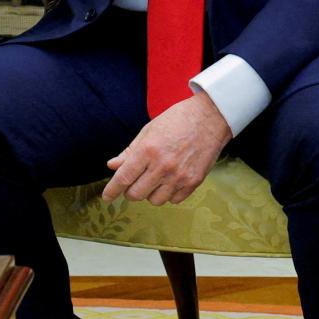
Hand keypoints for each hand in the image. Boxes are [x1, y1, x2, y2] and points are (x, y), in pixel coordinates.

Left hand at [102, 93, 231, 204]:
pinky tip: (170, 181)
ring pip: (154, 200)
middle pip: (136, 194)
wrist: (211, 118)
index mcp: (148, 150)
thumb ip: (130, 151)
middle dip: (130, 191)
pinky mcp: (194, 182)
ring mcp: (179, 176)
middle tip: (134, 182)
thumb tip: (112, 166)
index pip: (123, 178)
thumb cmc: (178, 120)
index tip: (107, 197)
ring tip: (155, 179)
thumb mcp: (149, 130)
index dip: (112, 190)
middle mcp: (163, 166)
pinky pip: (173, 200)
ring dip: (150, 193)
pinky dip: (168, 194)